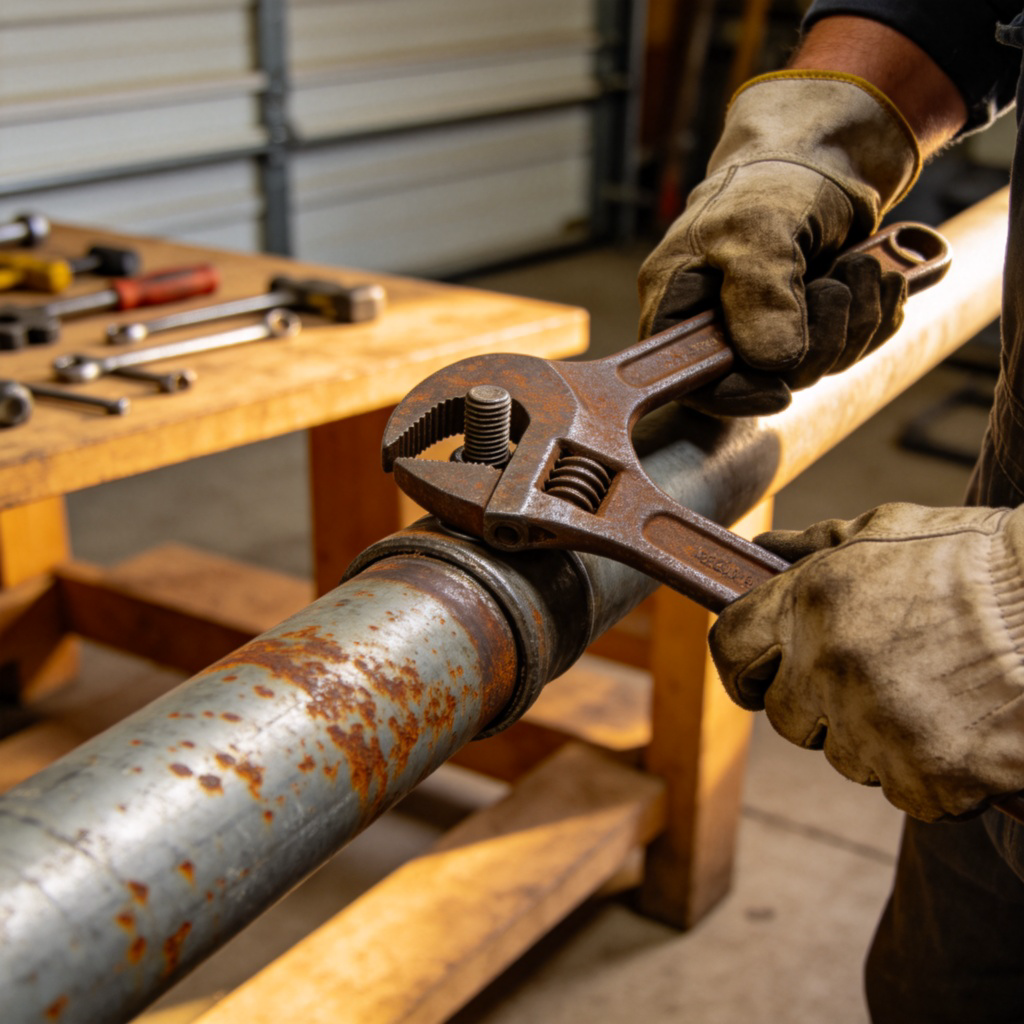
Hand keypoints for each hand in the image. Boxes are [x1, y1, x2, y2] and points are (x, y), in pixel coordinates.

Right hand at [638, 71, 920, 414]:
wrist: (828, 152)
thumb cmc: (774, 180)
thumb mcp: (760, 227)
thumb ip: (761, 295)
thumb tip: (772, 363)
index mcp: (678, 303)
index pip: (690, 377)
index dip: (732, 395)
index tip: (779, 390)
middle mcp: (718, 325)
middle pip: (762, 379)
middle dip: (816, 341)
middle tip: (837, 285)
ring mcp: (767, 330)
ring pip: (814, 367)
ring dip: (855, 320)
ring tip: (860, 265)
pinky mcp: (812, 327)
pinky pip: (850, 351)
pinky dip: (874, 316)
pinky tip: (876, 276)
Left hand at [708, 503, 1023, 821]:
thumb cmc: (983, 563)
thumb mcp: (890, 529)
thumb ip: (816, 546)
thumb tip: (763, 549)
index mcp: (810, 600)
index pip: (729, 647)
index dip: (741, 666)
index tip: (756, 677)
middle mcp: (829, 664)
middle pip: (784, 715)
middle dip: (816, 706)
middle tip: (874, 682)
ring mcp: (874, 724)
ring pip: (844, 756)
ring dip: (877, 740)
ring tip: (934, 696)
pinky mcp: (925, 775)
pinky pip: (904, 791)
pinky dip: (931, 775)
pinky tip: (964, 731)